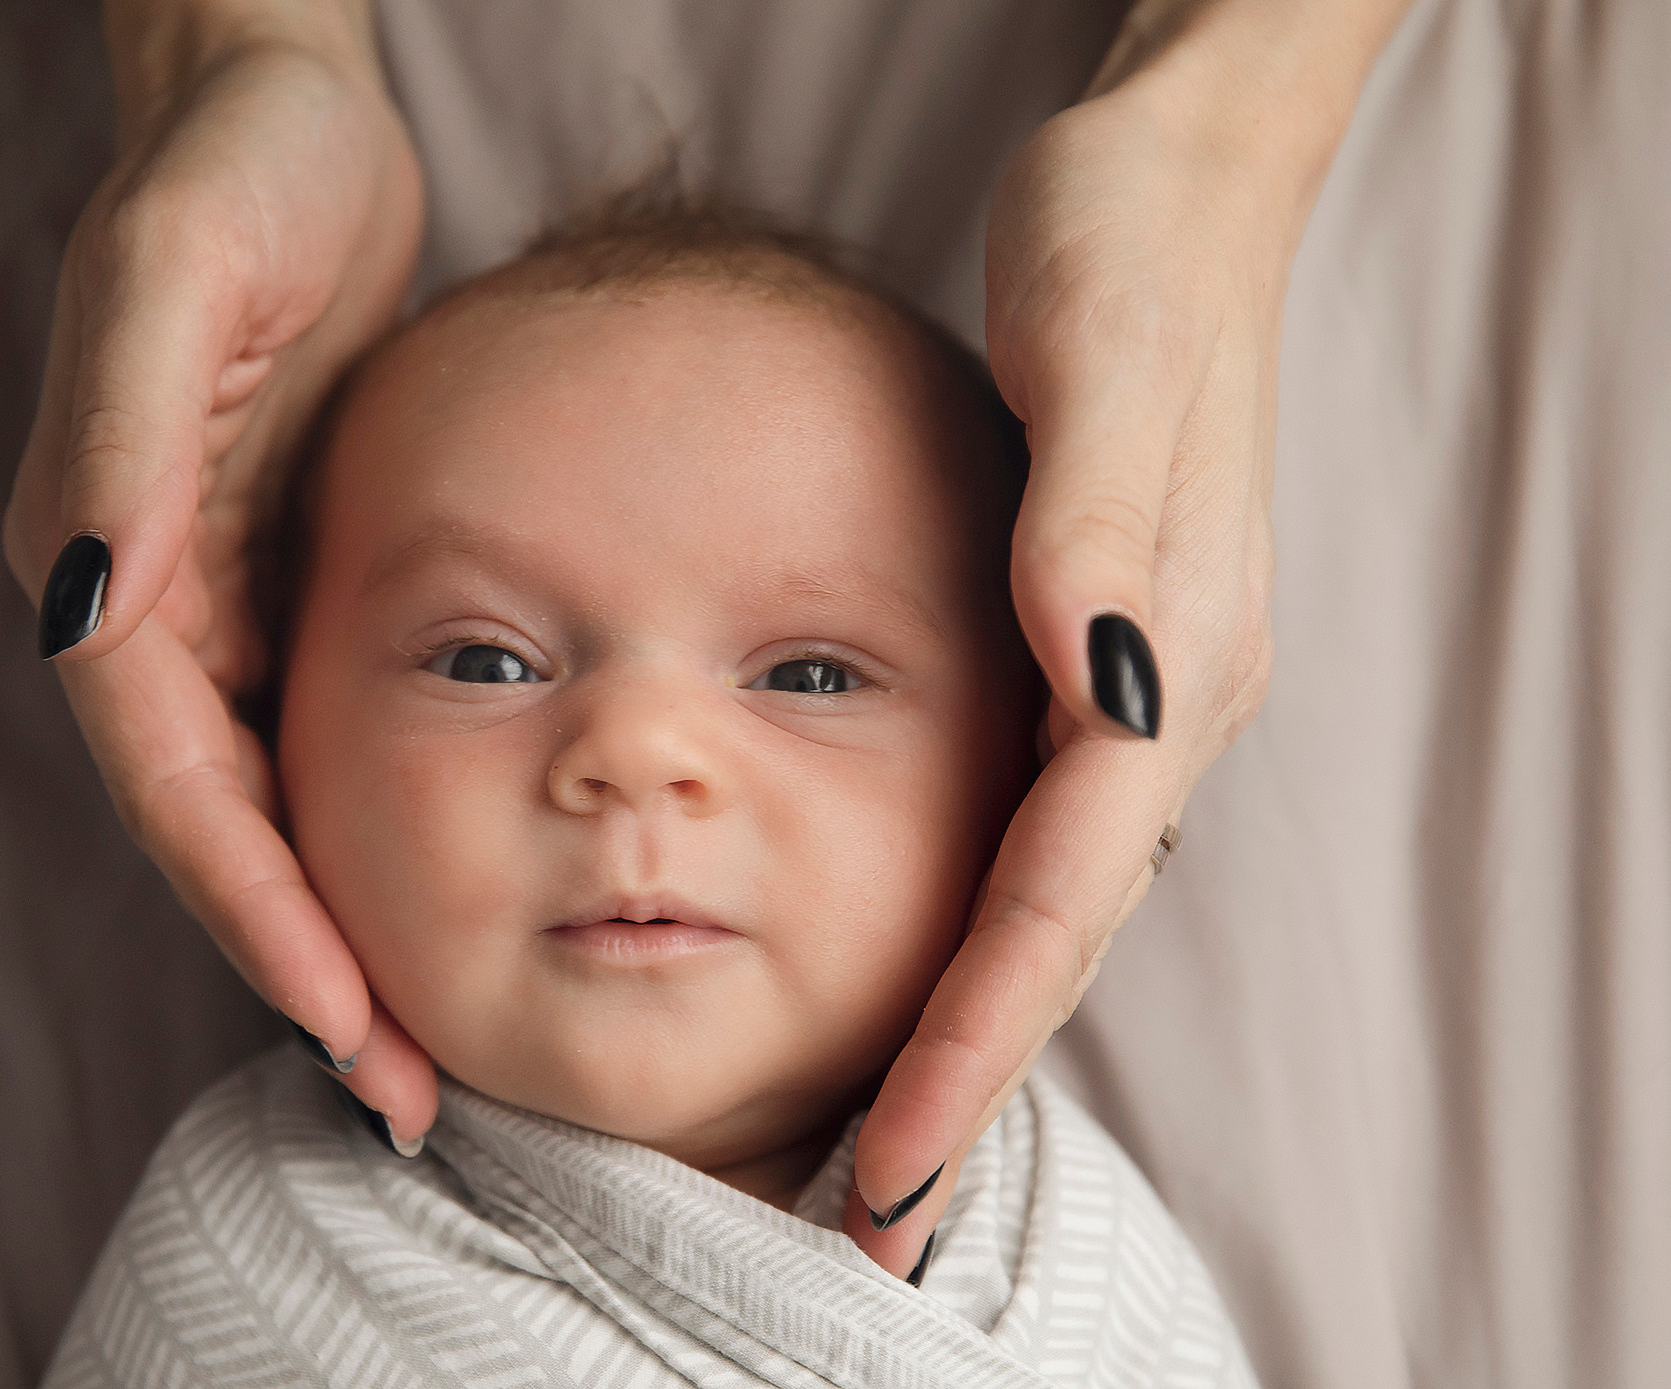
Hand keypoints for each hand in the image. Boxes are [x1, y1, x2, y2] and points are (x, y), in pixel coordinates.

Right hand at [2, 0, 438, 1142]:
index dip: (254, 910)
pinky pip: (323, 736)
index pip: (175, 783)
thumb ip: (122, 442)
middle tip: (406, 1091)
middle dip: (304, 961)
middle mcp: (153, 599)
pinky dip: (373, 830)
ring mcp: (221, 594)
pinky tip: (445, 894)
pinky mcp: (288, 572)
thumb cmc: (234, 175)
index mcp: (107, 561)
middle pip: (218, 826)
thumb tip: (87, 609)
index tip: (345, 1022)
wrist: (286, 111)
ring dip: (342, 924)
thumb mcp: (173, 281)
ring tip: (431, 1042)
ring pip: (271, 803)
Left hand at [845, 0, 1410, 1276]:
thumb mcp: (1101, 366)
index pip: (1057, 892)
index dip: (976, 1034)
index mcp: (1161, 655)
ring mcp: (1130, 680)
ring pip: (1044, 901)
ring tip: (881, 1146)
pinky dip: (973, 930)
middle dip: (965, 1079)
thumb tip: (1098, 691)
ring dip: (967, 1029)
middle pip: (1054, 932)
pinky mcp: (1090, 651)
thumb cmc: (1122, 260)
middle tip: (871, 1218)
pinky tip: (920, 974)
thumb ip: (1096, 533)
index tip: (894, 1154)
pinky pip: (1032, 832)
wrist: (1168, 186)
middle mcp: (1157, 694)